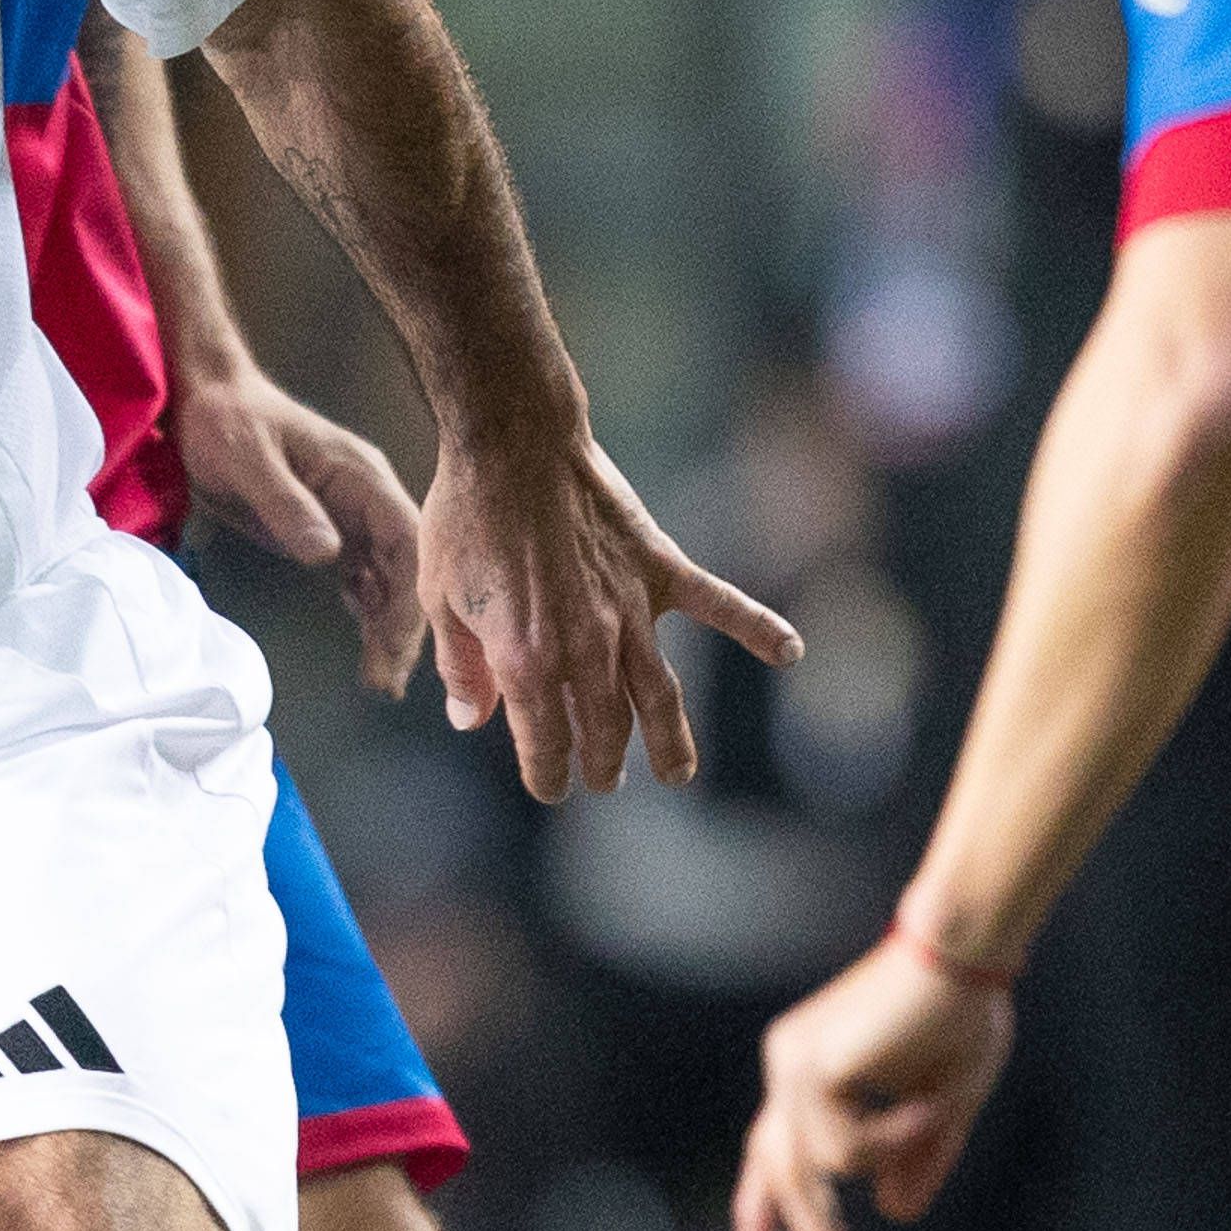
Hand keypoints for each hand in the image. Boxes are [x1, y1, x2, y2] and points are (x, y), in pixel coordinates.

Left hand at [171, 356, 423, 693]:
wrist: (208, 401)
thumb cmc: (226, 423)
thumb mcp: (248, 459)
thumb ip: (287, 504)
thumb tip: (328, 554)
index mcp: (360, 477)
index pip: (404, 540)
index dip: (408, 592)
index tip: (396, 640)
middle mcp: (367, 498)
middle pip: (404, 567)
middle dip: (403, 624)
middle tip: (387, 680)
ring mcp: (352, 516)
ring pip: (389, 578)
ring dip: (389, 627)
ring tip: (382, 679)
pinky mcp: (332, 530)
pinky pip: (364, 577)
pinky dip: (370, 613)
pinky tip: (368, 647)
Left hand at [416, 422, 798, 801]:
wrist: (513, 444)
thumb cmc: (466, 518)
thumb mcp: (439, 598)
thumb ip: (460, 667)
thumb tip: (470, 719)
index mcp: (527, 662)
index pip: (545, 746)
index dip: (546, 775)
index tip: (549, 785)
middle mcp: (587, 649)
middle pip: (607, 731)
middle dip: (604, 765)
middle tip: (605, 780)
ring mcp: (631, 611)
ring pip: (661, 697)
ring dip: (671, 744)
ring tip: (678, 774)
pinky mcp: (660, 569)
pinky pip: (720, 606)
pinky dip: (759, 628)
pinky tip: (791, 652)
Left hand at [732, 929, 1014, 1230]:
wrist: (965, 956)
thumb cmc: (961, 1016)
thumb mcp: (944, 1106)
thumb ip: (916, 1158)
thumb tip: (895, 1211)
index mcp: (810, 1071)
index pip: (769, 1149)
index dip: (760, 1203)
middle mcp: (789, 1066)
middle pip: (782, 1173)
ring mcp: (793, 1065)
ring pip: (821, 1169)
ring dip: (892, 1158)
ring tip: (938, 1117)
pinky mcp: (812, 1067)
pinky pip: (846, 1149)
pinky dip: (895, 1141)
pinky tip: (927, 1104)